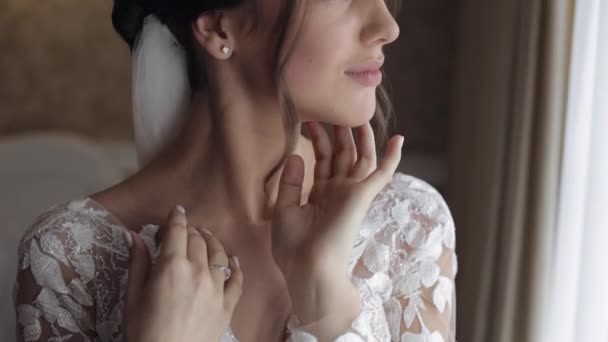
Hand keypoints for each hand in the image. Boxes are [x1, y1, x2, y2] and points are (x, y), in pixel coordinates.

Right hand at [122, 206, 242, 341]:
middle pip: (197, 240)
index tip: (177, 211)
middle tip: (182, 232)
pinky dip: (235, 267)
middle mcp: (198, 271)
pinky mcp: (227, 305)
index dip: (176, 217)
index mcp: (172, 266)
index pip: (178, 231)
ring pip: (219, 254)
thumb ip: (138, 262)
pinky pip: (236, 280)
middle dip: (190, 231)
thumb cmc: (143, 331)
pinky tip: (233, 261)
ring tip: (206, 237)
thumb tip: (134, 235)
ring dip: (211, 242)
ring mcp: (216, 288)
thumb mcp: (133, 296)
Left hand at [271, 121, 402, 319]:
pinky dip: (391, 157)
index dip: (317, 140)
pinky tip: (398, 138)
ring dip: (361, 136)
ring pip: (361, 157)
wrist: (307, 268)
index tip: (309, 120)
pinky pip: (382, 173)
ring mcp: (352, 193)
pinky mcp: (362, 196)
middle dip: (337, 132)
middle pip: (342, 154)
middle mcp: (338, 192)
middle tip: (331, 108)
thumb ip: (290, 182)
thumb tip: (296, 154)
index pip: (322, 161)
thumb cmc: (293, 247)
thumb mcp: (284, 209)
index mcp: (321, 195)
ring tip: (357, 111)